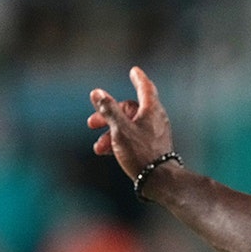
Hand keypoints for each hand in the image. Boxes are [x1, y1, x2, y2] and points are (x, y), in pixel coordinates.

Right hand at [87, 66, 174, 180]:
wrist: (159, 181)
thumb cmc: (141, 153)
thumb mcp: (120, 129)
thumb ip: (108, 110)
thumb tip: (97, 92)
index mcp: (152, 111)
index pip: (146, 88)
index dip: (139, 78)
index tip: (134, 71)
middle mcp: (155, 120)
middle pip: (130, 109)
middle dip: (108, 114)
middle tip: (91, 123)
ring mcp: (154, 134)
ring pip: (128, 126)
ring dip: (110, 132)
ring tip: (98, 147)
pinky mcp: (151, 148)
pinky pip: (132, 139)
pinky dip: (118, 141)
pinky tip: (105, 152)